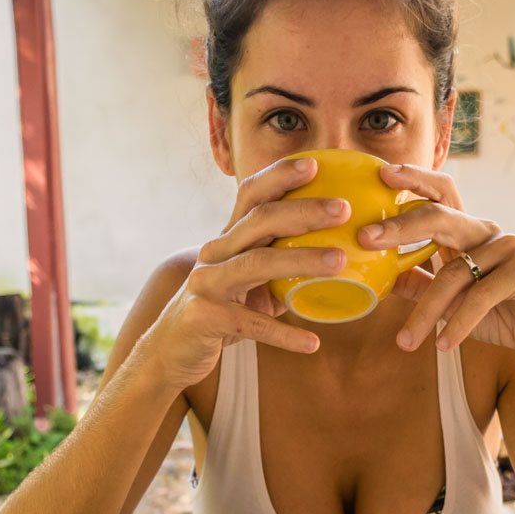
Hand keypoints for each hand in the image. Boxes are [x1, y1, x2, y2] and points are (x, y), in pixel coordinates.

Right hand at [142, 157, 350, 390]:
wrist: (170, 350)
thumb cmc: (221, 311)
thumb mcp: (249, 282)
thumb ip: (282, 267)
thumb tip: (340, 257)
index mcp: (228, 238)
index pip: (250, 194)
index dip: (280, 175)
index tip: (316, 164)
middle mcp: (214, 252)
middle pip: (259, 220)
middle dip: (303, 210)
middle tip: (343, 209)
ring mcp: (206, 283)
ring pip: (256, 263)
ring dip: (302, 259)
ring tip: (341, 261)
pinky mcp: (204, 318)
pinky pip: (250, 325)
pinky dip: (284, 334)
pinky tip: (312, 343)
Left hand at [358, 164, 514, 363]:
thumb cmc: (494, 313)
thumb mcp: (449, 300)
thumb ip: (418, 285)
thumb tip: (376, 279)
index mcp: (465, 231)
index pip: (439, 193)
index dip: (413, 179)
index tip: (382, 175)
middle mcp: (485, 231)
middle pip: (439, 217)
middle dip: (400, 227)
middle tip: (366, 239)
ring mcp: (508, 247)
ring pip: (454, 273)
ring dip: (427, 311)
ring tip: (406, 341)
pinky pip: (481, 296)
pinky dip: (459, 323)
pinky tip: (444, 344)